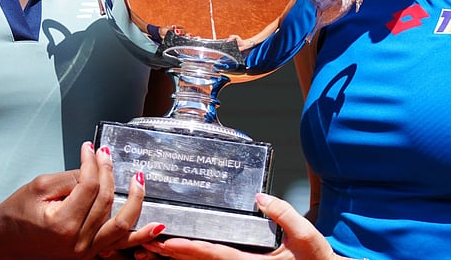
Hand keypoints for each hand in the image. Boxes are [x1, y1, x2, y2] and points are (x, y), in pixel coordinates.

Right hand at [0, 142, 166, 258]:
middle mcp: (76, 242)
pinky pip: (120, 245)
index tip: (91, 149)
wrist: (3, 241)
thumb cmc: (16, 216)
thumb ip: (71, 177)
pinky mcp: (89, 254)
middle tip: (105, 155)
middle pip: (105, 200)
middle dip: (107, 172)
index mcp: (62, 224)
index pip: (88, 186)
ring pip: (120, 224)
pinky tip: (157, 226)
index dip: (92, 163)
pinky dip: (141, 237)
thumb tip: (94, 167)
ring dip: (134, 200)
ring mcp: (85, 251)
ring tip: (138, 179)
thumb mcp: (39, 187)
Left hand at [141, 194, 342, 259]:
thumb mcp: (306, 236)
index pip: (214, 255)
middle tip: (144, 245)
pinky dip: (193, 259)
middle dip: (171, 256)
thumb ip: (283, 214)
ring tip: (150, 250)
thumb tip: (260, 197)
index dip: (188, 249)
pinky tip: (176, 254)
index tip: (165, 243)